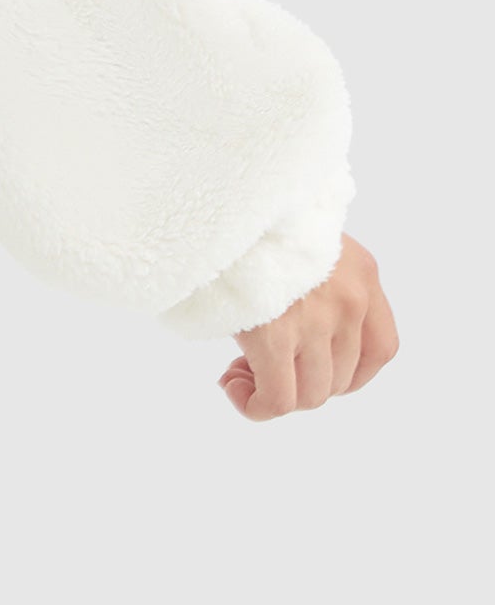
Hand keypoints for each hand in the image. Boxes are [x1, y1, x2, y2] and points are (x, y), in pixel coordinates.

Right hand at [219, 232, 397, 419]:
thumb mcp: (308, 244)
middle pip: (341, 379)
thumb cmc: (254, 221)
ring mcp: (316, 319)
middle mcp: (349, 300)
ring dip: (275, 395)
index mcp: (363, 274)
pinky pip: (277, 401)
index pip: (381, 349)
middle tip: (260, 368)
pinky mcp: (275, 335)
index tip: (310, 367)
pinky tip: (232, 386)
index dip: (349, 375)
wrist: (223, 198)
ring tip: (240, 373)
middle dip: (301, 384)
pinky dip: (255, 406)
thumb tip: (299, 340)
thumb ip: (322, 284)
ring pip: (309, 396)